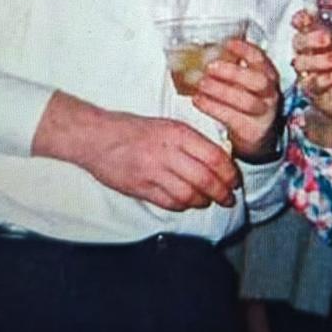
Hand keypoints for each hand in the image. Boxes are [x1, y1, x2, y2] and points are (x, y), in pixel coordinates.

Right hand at [32, 90, 240, 210]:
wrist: (96, 137)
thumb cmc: (133, 129)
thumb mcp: (166, 125)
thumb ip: (191, 141)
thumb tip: (218, 159)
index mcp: (177, 133)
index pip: (214, 157)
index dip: (229, 173)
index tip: (235, 181)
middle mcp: (168, 152)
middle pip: (205, 179)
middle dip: (222, 193)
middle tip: (229, 199)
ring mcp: (153, 172)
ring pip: (189, 194)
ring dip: (203, 201)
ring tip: (208, 201)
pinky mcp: (141, 188)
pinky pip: (169, 202)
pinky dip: (182, 205)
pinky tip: (186, 203)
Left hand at [192, 37, 281, 162]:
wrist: (253, 133)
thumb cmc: (244, 101)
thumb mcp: (241, 81)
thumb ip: (228, 67)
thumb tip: (200, 53)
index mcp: (267, 75)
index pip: (260, 59)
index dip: (245, 50)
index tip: (228, 44)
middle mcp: (269, 93)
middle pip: (258, 81)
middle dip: (234, 72)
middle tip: (210, 67)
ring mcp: (263, 113)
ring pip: (247, 101)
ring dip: (221, 91)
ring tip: (201, 84)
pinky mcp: (252, 130)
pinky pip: (233, 118)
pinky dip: (213, 108)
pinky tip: (199, 100)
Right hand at [289, 9, 331, 122]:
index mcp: (316, 36)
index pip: (301, 22)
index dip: (301, 18)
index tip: (309, 16)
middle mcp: (307, 52)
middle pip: (299, 41)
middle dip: (311, 38)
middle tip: (327, 38)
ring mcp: (306, 71)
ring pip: (301, 62)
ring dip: (318, 60)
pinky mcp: (309, 89)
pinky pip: (309, 84)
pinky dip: (320, 80)